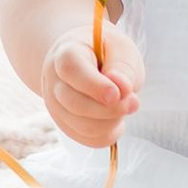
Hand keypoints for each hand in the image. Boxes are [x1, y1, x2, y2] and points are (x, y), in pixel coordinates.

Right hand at [40, 24, 143, 149]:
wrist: (87, 62)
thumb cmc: (106, 52)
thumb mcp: (120, 48)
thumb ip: (123, 66)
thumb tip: (122, 88)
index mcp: (65, 53)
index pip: (71, 70)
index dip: (94, 85)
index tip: (116, 94)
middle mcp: (53, 81)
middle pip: (76, 104)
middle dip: (110, 109)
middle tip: (134, 102)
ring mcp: (55, 106)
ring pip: (83, 127)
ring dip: (112, 121)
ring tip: (126, 106)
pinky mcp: (65, 125)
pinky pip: (88, 139)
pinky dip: (108, 133)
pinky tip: (116, 118)